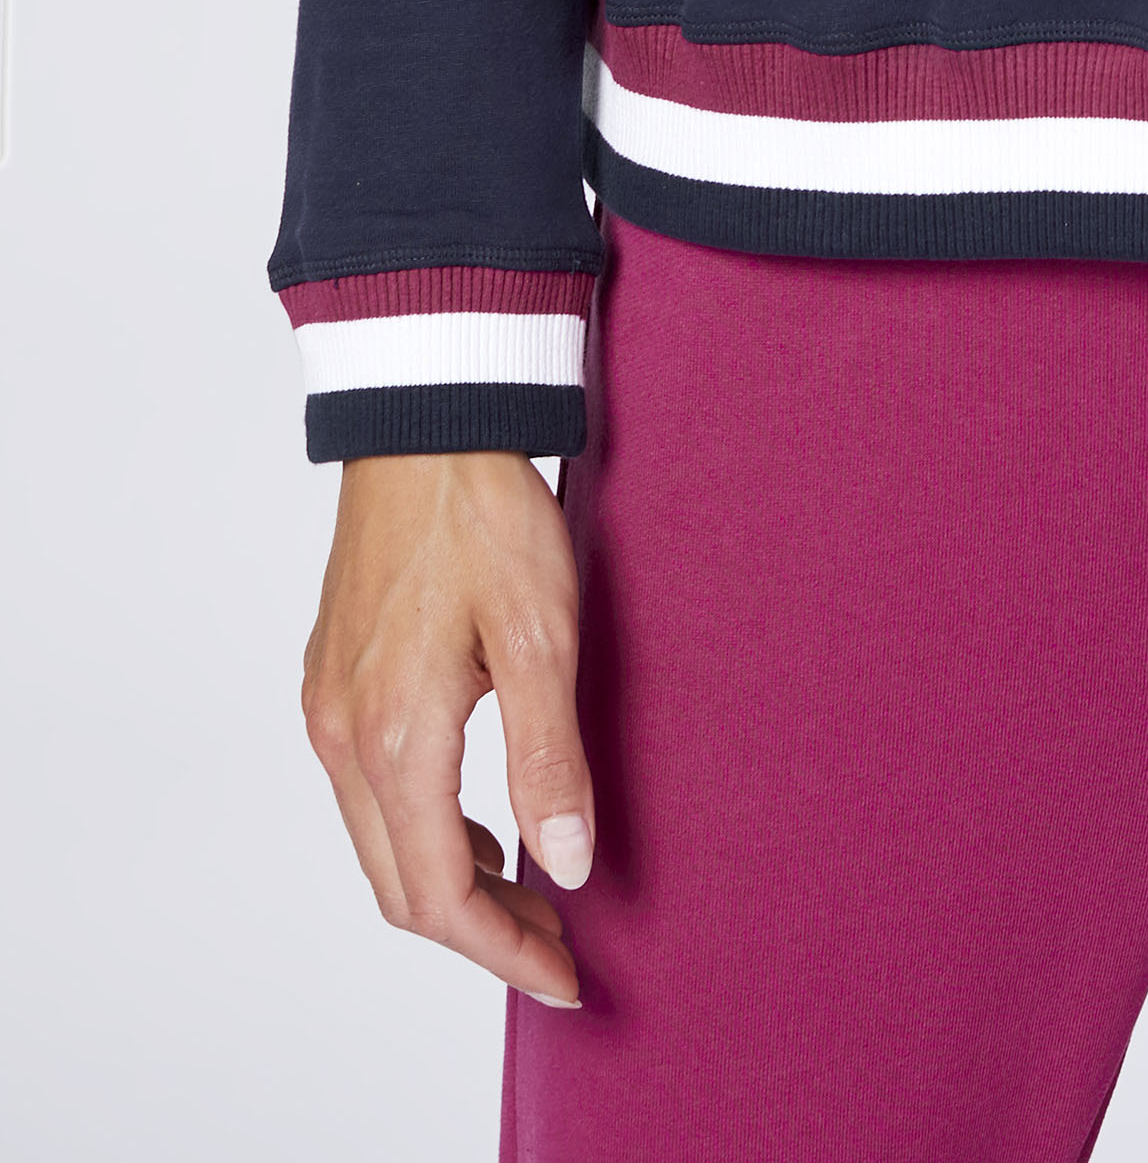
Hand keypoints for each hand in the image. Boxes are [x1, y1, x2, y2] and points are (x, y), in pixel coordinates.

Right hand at [302, 451, 594, 1007]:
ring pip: (379, 843)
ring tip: (530, 890)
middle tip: (557, 946)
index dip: (503, 950)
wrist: (427, 420)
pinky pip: (367, 793)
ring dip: (450, 882)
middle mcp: (343, 734)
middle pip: (400, 886)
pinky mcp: (331, 678)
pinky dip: (423, 829)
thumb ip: (551, 760)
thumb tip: (570, 864)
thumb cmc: (486, 512)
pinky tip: (480, 818)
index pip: (440, 895)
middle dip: (479, 932)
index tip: (565, 976)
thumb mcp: (543, 636)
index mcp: (395, 736)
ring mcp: (328, 706)